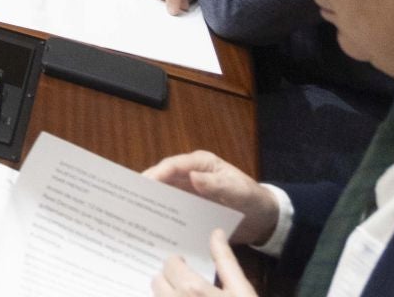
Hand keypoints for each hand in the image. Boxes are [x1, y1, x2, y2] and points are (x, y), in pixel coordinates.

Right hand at [142, 152, 276, 245]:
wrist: (265, 220)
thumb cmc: (253, 199)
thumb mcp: (239, 191)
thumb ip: (218, 185)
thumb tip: (192, 177)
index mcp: (201, 164)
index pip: (173, 166)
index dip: (156, 174)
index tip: (141, 185)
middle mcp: (191, 176)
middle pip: (163, 179)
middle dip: (146, 188)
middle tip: (128, 201)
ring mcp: (190, 193)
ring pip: (165, 195)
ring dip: (151, 204)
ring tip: (134, 216)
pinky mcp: (191, 209)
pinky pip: (173, 211)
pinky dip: (162, 217)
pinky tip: (153, 229)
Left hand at [152, 230, 257, 296]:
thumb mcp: (242, 290)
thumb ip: (225, 261)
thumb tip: (216, 233)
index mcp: (193, 290)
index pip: (170, 264)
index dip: (177, 263)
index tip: (185, 266)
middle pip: (157, 281)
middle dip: (168, 279)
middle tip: (183, 284)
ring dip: (165, 295)